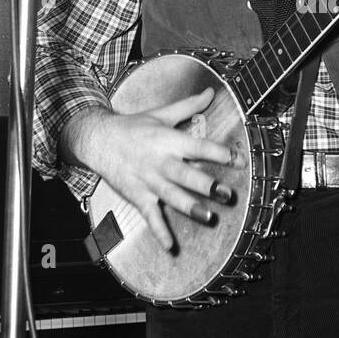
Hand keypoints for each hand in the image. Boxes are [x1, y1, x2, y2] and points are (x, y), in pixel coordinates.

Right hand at [65, 89, 241, 251]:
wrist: (99, 140)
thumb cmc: (133, 127)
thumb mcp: (161, 113)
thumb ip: (189, 105)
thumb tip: (211, 92)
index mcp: (168, 140)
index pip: (198, 146)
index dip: (220, 153)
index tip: (239, 160)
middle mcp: (160, 161)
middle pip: (185, 174)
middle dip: (206, 185)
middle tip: (226, 194)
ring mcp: (149, 181)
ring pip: (171, 196)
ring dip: (189, 207)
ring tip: (208, 217)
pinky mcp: (139, 196)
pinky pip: (151, 216)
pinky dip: (159, 231)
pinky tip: (170, 246)